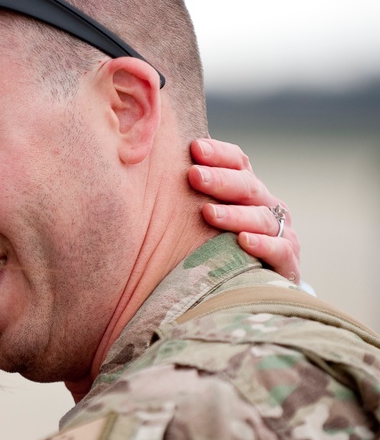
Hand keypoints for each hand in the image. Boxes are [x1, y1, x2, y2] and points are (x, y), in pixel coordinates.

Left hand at [189, 138, 300, 282]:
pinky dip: (263, 245)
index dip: (219, 154)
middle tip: (194, 176)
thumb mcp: (205, 218)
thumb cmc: (217, 246)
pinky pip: (280, 251)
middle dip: (221, 180)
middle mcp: (267, 207)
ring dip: (234, 214)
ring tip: (208, 213)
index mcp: (247, 190)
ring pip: (261, 218)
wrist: (254, 292)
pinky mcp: (287, 265)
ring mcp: (280, 234)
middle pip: (248, 187)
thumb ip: (188, 194)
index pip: (238, 163)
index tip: (194, 148)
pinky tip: (243, 241)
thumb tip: (151, 165)